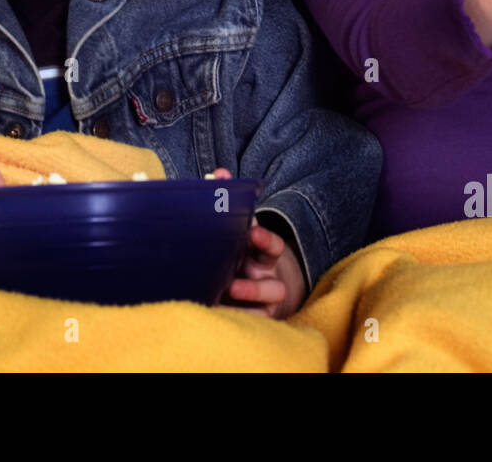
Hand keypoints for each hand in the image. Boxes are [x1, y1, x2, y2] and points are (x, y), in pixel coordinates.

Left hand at [208, 168, 306, 318]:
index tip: (247, 215)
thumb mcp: (224, 238)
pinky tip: (228, 314)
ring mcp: (267, 291)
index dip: (254, 214)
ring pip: (275, 288)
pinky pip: (261, 317)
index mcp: (252, 244)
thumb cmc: (228, 263)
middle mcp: (263, 265)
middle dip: (264, 240)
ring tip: (231, 287)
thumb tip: (216, 173)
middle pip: (273, 248)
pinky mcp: (264, 315)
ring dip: (254, 288)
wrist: (248, 300)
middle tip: (251, 234)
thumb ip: (219, 207)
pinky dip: (248, 315)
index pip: (258, 226)